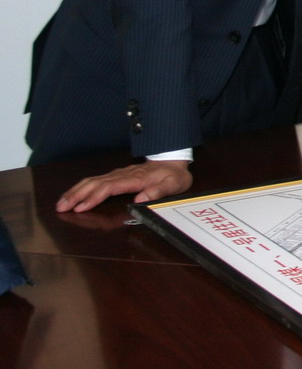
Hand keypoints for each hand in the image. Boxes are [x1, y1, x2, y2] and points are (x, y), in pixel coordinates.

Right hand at [56, 160, 192, 212]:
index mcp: (135, 178)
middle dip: (77, 195)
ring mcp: (118, 174)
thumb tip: (140, 200)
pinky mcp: (116, 176)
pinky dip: (81, 187)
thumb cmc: (173, 175)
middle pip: (95, 183)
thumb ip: (158, 192)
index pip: (110, 187)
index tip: (80, 207)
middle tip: (61, 207)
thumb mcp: (173, 184)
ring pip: (92, 181)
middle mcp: (123, 175)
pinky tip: (72, 195)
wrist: (173, 161)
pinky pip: (95, 181)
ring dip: (76, 191)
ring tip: (61, 203)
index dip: (94, 197)